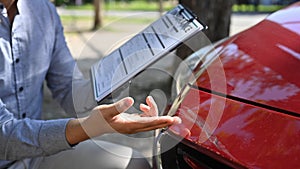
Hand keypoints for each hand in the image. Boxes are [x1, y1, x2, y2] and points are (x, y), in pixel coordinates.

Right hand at [66, 96, 180, 144]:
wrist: (94, 126)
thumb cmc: (99, 119)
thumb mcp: (107, 111)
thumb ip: (119, 106)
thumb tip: (131, 100)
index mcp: (130, 126)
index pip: (149, 123)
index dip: (161, 120)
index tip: (171, 119)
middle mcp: (134, 127)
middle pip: (155, 124)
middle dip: (166, 121)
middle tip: (178, 119)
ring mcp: (135, 126)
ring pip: (151, 120)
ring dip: (153, 110)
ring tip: (148, 101)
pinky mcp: (133, 122)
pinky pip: (146, 118)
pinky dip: (148, 111)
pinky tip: (144, 105)